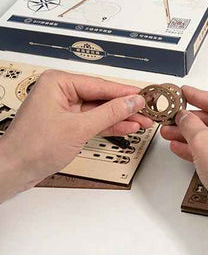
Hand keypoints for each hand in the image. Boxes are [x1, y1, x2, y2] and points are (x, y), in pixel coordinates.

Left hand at [0, 70, 151, 191]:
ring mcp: (63, 108)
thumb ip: (110, 113)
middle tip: (147, 110)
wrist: (13, 171)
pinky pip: (93, 121)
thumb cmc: (31, 147)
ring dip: (121, 117)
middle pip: (102, 97)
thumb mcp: (79, 128)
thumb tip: (132, 102)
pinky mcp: (66, 123)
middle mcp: (60, 92)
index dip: (125, 93)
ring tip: (143, 121)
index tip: (145, 96)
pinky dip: (109, 125)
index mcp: (58, 83)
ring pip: (100, 110)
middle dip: (125, 107)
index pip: (101, 85)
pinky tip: (127, 127)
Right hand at [163, 86, 207, 254]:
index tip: (182, 92)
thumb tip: (183, 116)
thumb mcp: (202, 141)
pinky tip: (181, 148)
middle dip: (190, 121)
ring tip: (169, 134)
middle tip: (170, 118)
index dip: (195, 96)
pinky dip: (204, 148)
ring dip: (192, 136)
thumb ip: (190, 124)